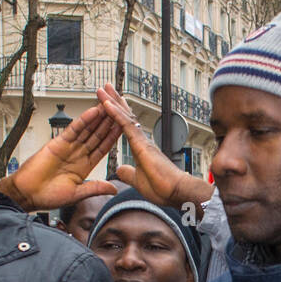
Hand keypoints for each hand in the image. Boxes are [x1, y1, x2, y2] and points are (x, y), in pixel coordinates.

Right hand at [0, 104, 121, 211]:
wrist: (27, 193)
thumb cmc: (48, 196)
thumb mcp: (77, 194)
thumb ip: (95, 188)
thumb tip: (113, 189)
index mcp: (85, 166)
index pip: (103, 148)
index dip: (113, 138)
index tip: (124, 128)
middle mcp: (78, 154)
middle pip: (97, 135)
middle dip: (109, 123)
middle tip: (120, 109)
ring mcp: (68, 147)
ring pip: (88, 129)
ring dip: (99, 118)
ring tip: (110, 105)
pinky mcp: (58, 143)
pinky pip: (74, 129)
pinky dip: (84, 120)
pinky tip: (93, 112)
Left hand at [97, 84, 213, 207]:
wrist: (178, 193)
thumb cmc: (163, 190)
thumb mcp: (138, 182)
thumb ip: (129, 174)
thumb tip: (119, 169)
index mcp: (141, 149)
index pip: (126, 127)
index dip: (117, 115)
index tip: (109, 104)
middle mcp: (142, 141)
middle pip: (125, 117)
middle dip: (114, 102)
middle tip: (105, 88)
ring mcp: (142, 141)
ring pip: (124, 117)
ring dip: (111, 102)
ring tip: (102, 89)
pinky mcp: (141, 144)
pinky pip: (125, 125)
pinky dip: (115, 113)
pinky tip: (106, 104)